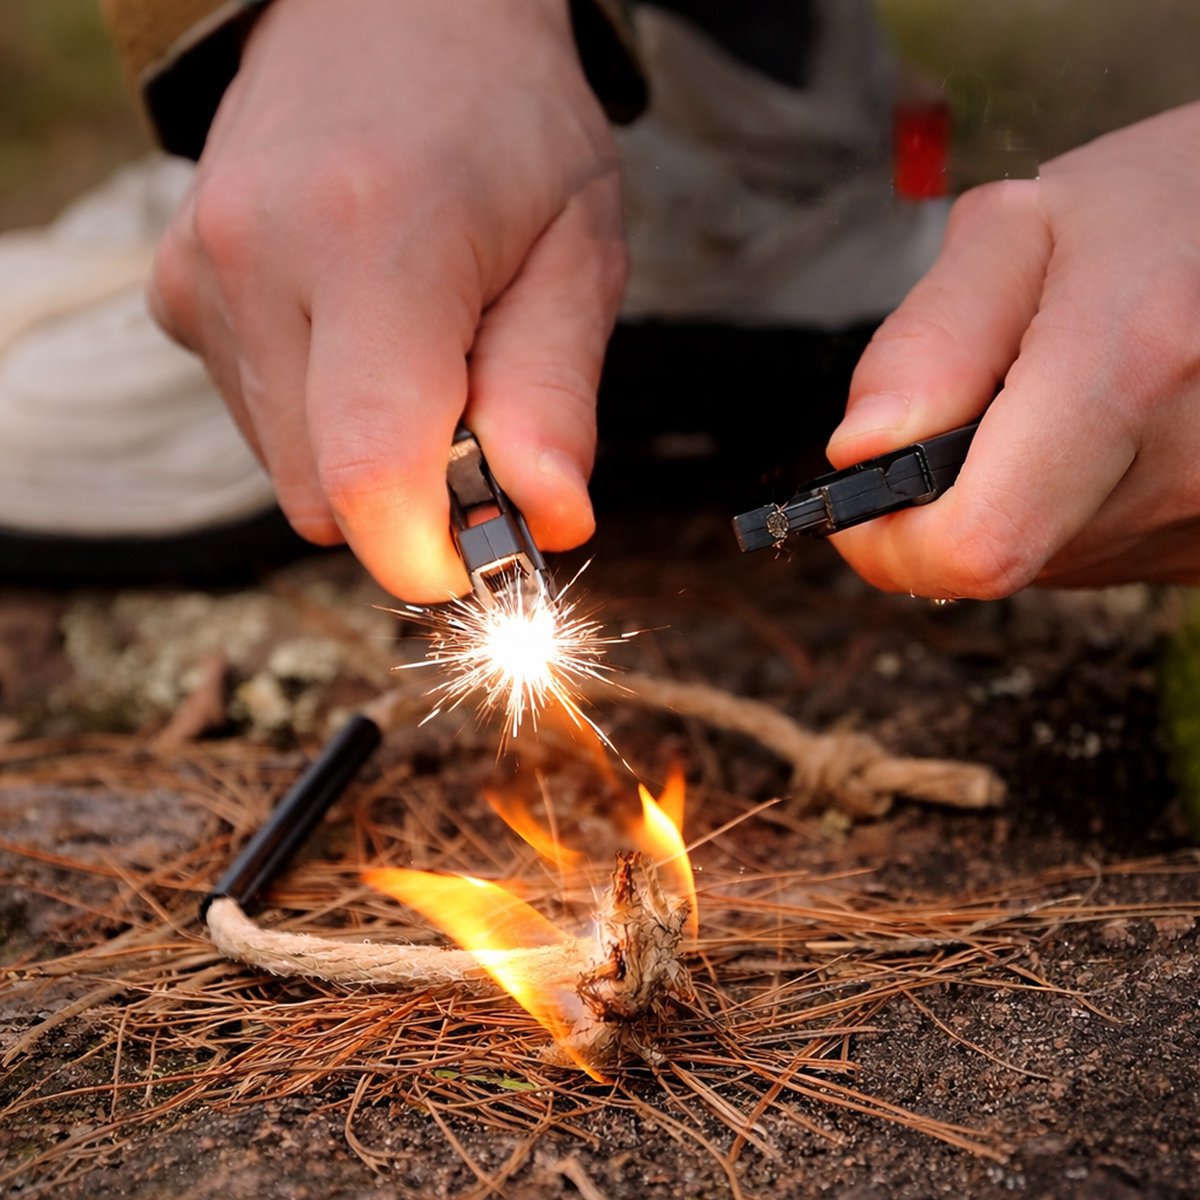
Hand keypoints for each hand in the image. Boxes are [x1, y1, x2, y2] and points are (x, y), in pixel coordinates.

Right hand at [149, 0, 625, 600]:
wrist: (385, 12)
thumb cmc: (507, 126)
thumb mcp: (577, 249)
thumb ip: (555, 394)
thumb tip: (547, 522)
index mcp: (373, 240)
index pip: (370, 475)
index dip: (430, 555)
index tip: (486, 554)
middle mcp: (256, 260)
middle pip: (328, 499)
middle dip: (415, 501)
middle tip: (481, 413)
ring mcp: (201, 278)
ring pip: (293, 475)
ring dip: (373, 454)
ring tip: (420, 344)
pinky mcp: (179, 296)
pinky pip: (264, 427)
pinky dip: (326, 418)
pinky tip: (360, 331)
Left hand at [825, 102, 1199, 596]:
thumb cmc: (1166, 204)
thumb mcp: (1023, 227)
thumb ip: (929, 341)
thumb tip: (860, 450)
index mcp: (1132, 367)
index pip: (977, 545)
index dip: (893, 539)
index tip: (868, 488)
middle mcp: (1186, 465)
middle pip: (997, 555)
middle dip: (952, 491)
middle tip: (992, 395)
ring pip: (1042, 557)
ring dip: (1013, 490)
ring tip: (1064, 395)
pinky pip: (1094, 548)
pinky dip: (1068, 500)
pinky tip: (1107, 426)